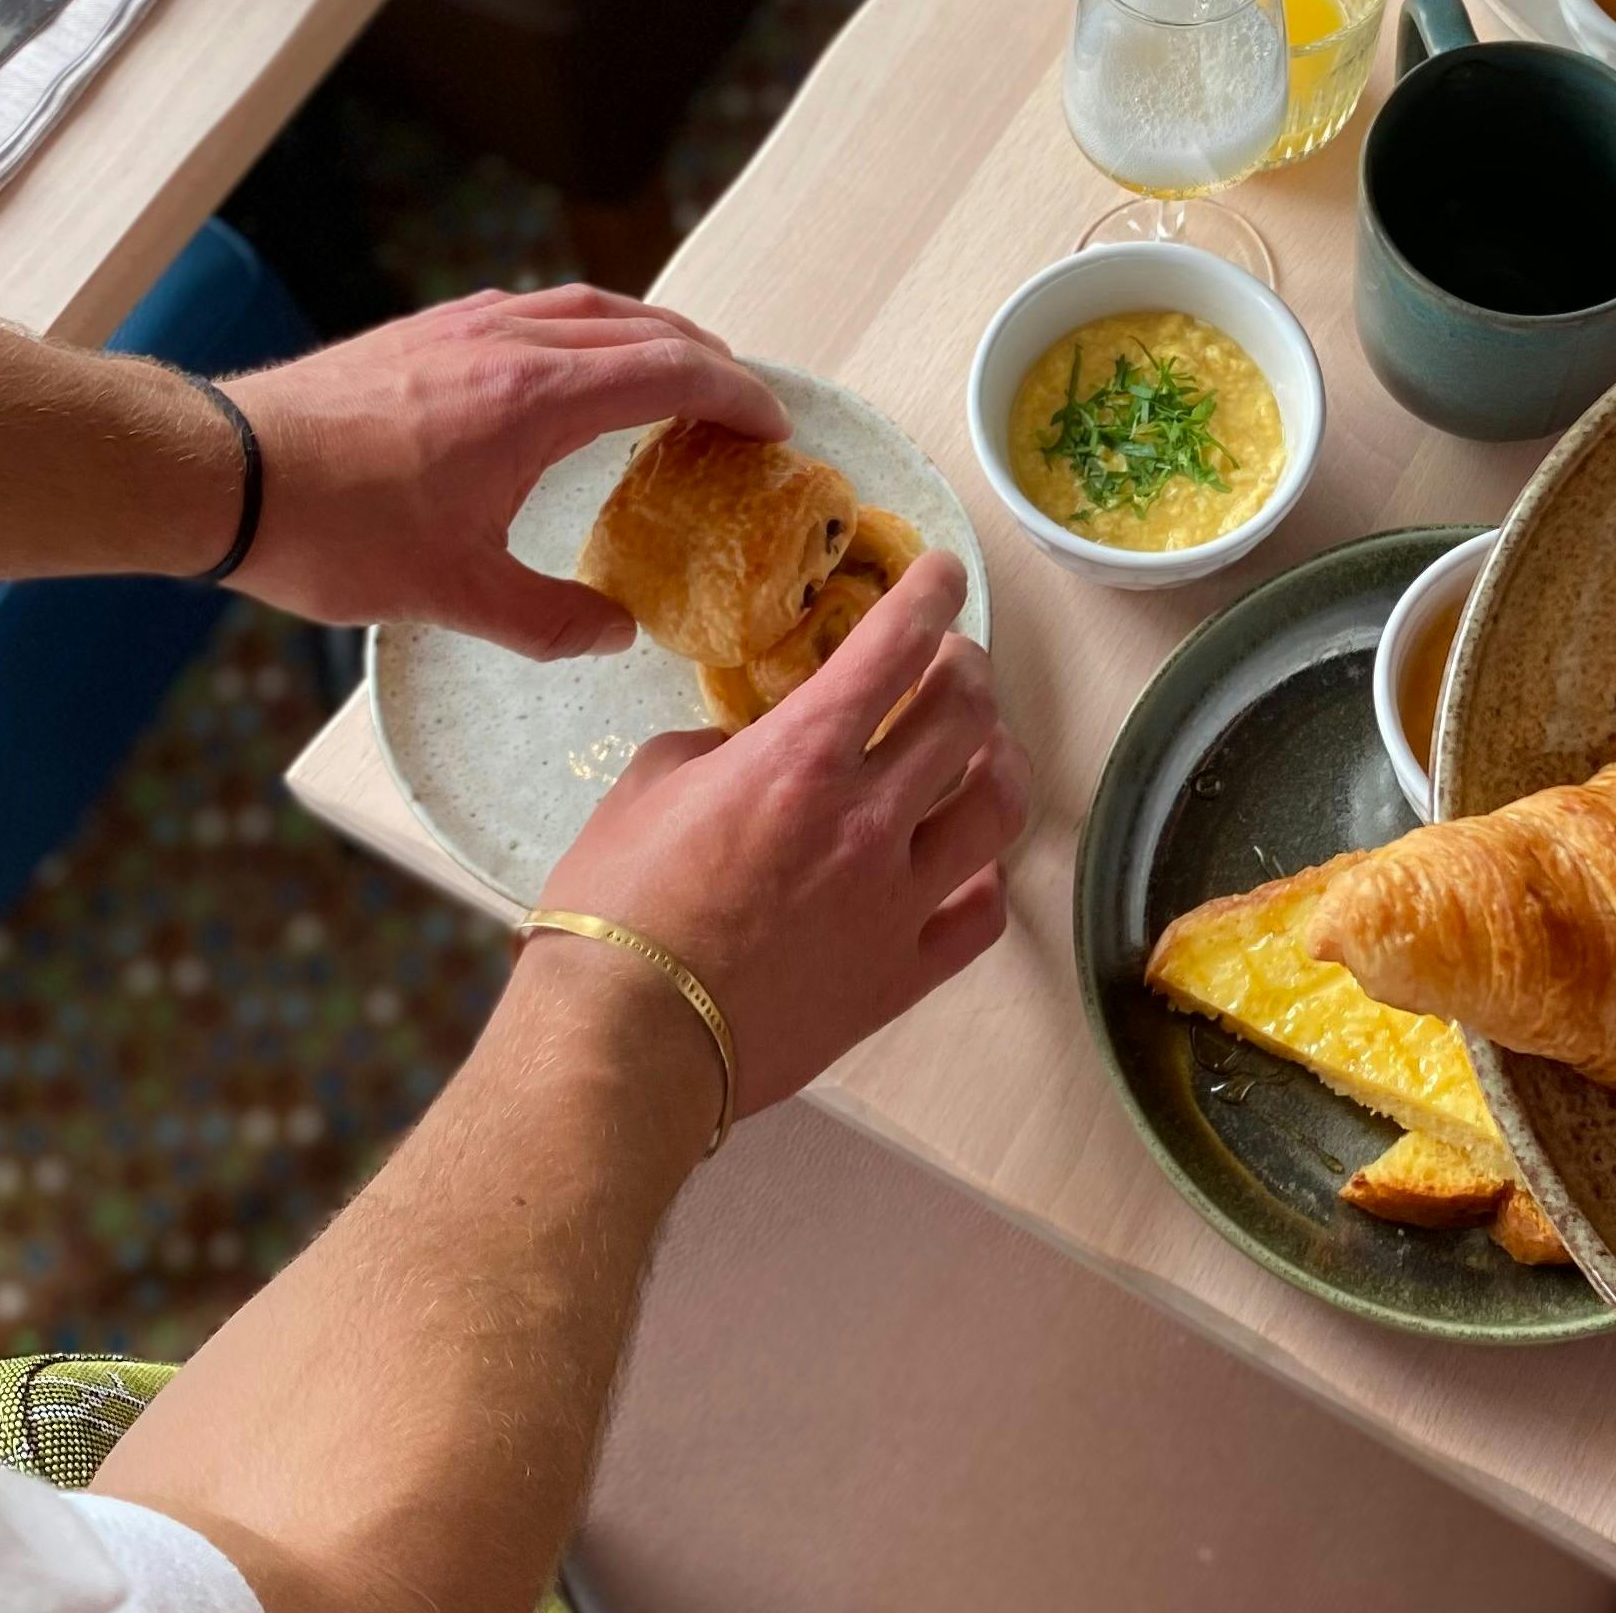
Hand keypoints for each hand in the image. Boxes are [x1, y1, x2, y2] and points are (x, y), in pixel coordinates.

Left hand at [221, 285, 784, 658]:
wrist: (218, 472)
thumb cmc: (334, 530)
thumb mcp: (455, 595)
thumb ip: (548, 619)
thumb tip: (614, 633)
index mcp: (538, 399)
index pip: (673, 374)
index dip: (738, 398)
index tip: (775, 429)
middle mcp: (512, 343)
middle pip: (645, 328)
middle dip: (710, 364)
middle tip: (743, 411)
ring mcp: (465, 327)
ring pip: (589, 308)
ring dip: (650, 336)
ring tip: (675, 379)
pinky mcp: (426, 331)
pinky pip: (536, 310)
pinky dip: (587, 331)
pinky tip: (571, 369)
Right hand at [533, 553, 1033, 1122]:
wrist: (626, 1042)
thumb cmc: (614, 911)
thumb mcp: (645, 790)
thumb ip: (714, 750)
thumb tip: (747, 748)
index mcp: (802, 757)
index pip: (897, 644)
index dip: (931, 592)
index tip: (943, 573)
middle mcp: (869, 818)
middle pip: (968, 711)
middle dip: (967, 667)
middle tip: (951, 662)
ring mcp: (897, 900)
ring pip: (1001, 804)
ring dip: (999, 760)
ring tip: (982, 751)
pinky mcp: (903, 974)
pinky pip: (984, 912)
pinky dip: (984, 876)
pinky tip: (967, 862)